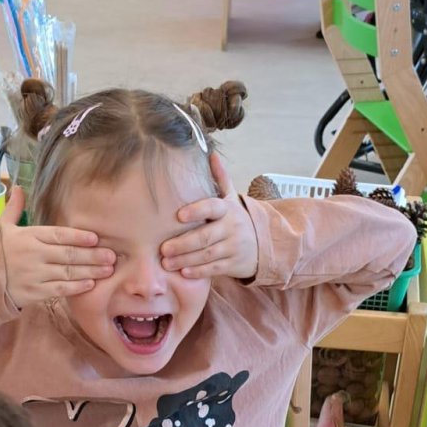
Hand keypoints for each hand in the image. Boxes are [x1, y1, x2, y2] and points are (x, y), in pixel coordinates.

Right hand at [0, 187, 115, 305]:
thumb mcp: (0, 227)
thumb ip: (14, 208)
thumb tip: (17, 188)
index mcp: (28, 236)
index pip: (58, 234)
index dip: (78, 236)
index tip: (96, 238)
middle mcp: (33, 255)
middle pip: (68, 254)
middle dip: (92, 256)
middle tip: (112, 256)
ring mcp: (34, 275)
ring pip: (68, 273)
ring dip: (90, 271)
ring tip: (108, 270)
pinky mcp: (33, 293)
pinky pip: (59, 290)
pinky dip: (76, 287)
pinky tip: (90, 284)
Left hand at [160, 153, 258, 279]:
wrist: (262, 244)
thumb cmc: (237, 219)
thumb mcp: (232, 198)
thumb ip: (220, 178)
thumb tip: (211, 153)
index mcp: (227, 209)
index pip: (212, 208)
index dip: (196, 211)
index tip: (179, 216)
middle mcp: (231, 228)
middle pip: (205, 236)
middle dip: (183, 243)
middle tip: (163, 248)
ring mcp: (233, 248)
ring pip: (207, 255)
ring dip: (186, 260)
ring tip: (166, 263)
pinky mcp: (233, 265)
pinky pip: (214, 269)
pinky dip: (199, 272)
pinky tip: (184, 272)